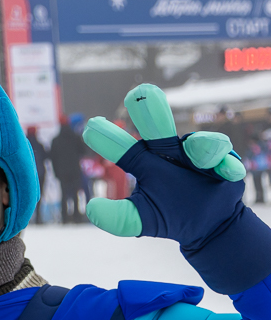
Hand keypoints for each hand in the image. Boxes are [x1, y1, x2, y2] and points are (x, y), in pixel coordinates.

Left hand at [83, 84, 270, 293]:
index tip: (91, 126)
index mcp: (146, 161)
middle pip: (159, 129)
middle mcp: (170, 152)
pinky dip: (227, 164)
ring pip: (199, 145)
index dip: (110, 139)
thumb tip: (91, 210)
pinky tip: (228, 172)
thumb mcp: (141, 219)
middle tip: (141, 93)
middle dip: (151, 111)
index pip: (125, 149)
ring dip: (201, 146)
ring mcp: (198, 157)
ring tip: (198, 153)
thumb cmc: (170, 214)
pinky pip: (226, 161)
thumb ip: (119, 217)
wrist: (210, 226)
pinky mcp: (224, 165)